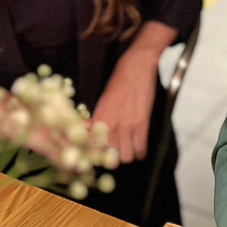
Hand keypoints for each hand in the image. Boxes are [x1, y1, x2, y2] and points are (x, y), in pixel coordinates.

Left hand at [90, 21, 177, 163]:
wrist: (135, 67)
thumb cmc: (118, 83)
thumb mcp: (102, 101)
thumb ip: (94, 120)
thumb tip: (84, 130)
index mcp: (98, 120)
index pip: (93, 150)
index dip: (98, 156)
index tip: (102, 155)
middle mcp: (109, 125)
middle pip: (111, 158)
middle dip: (115, 157)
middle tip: (119, 149)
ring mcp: (126, 126)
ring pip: (126, 157)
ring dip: (129, 154)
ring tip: (130, 146)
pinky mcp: (142, 124)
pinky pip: (141, 149)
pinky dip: (141, 151)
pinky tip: (140, 143)